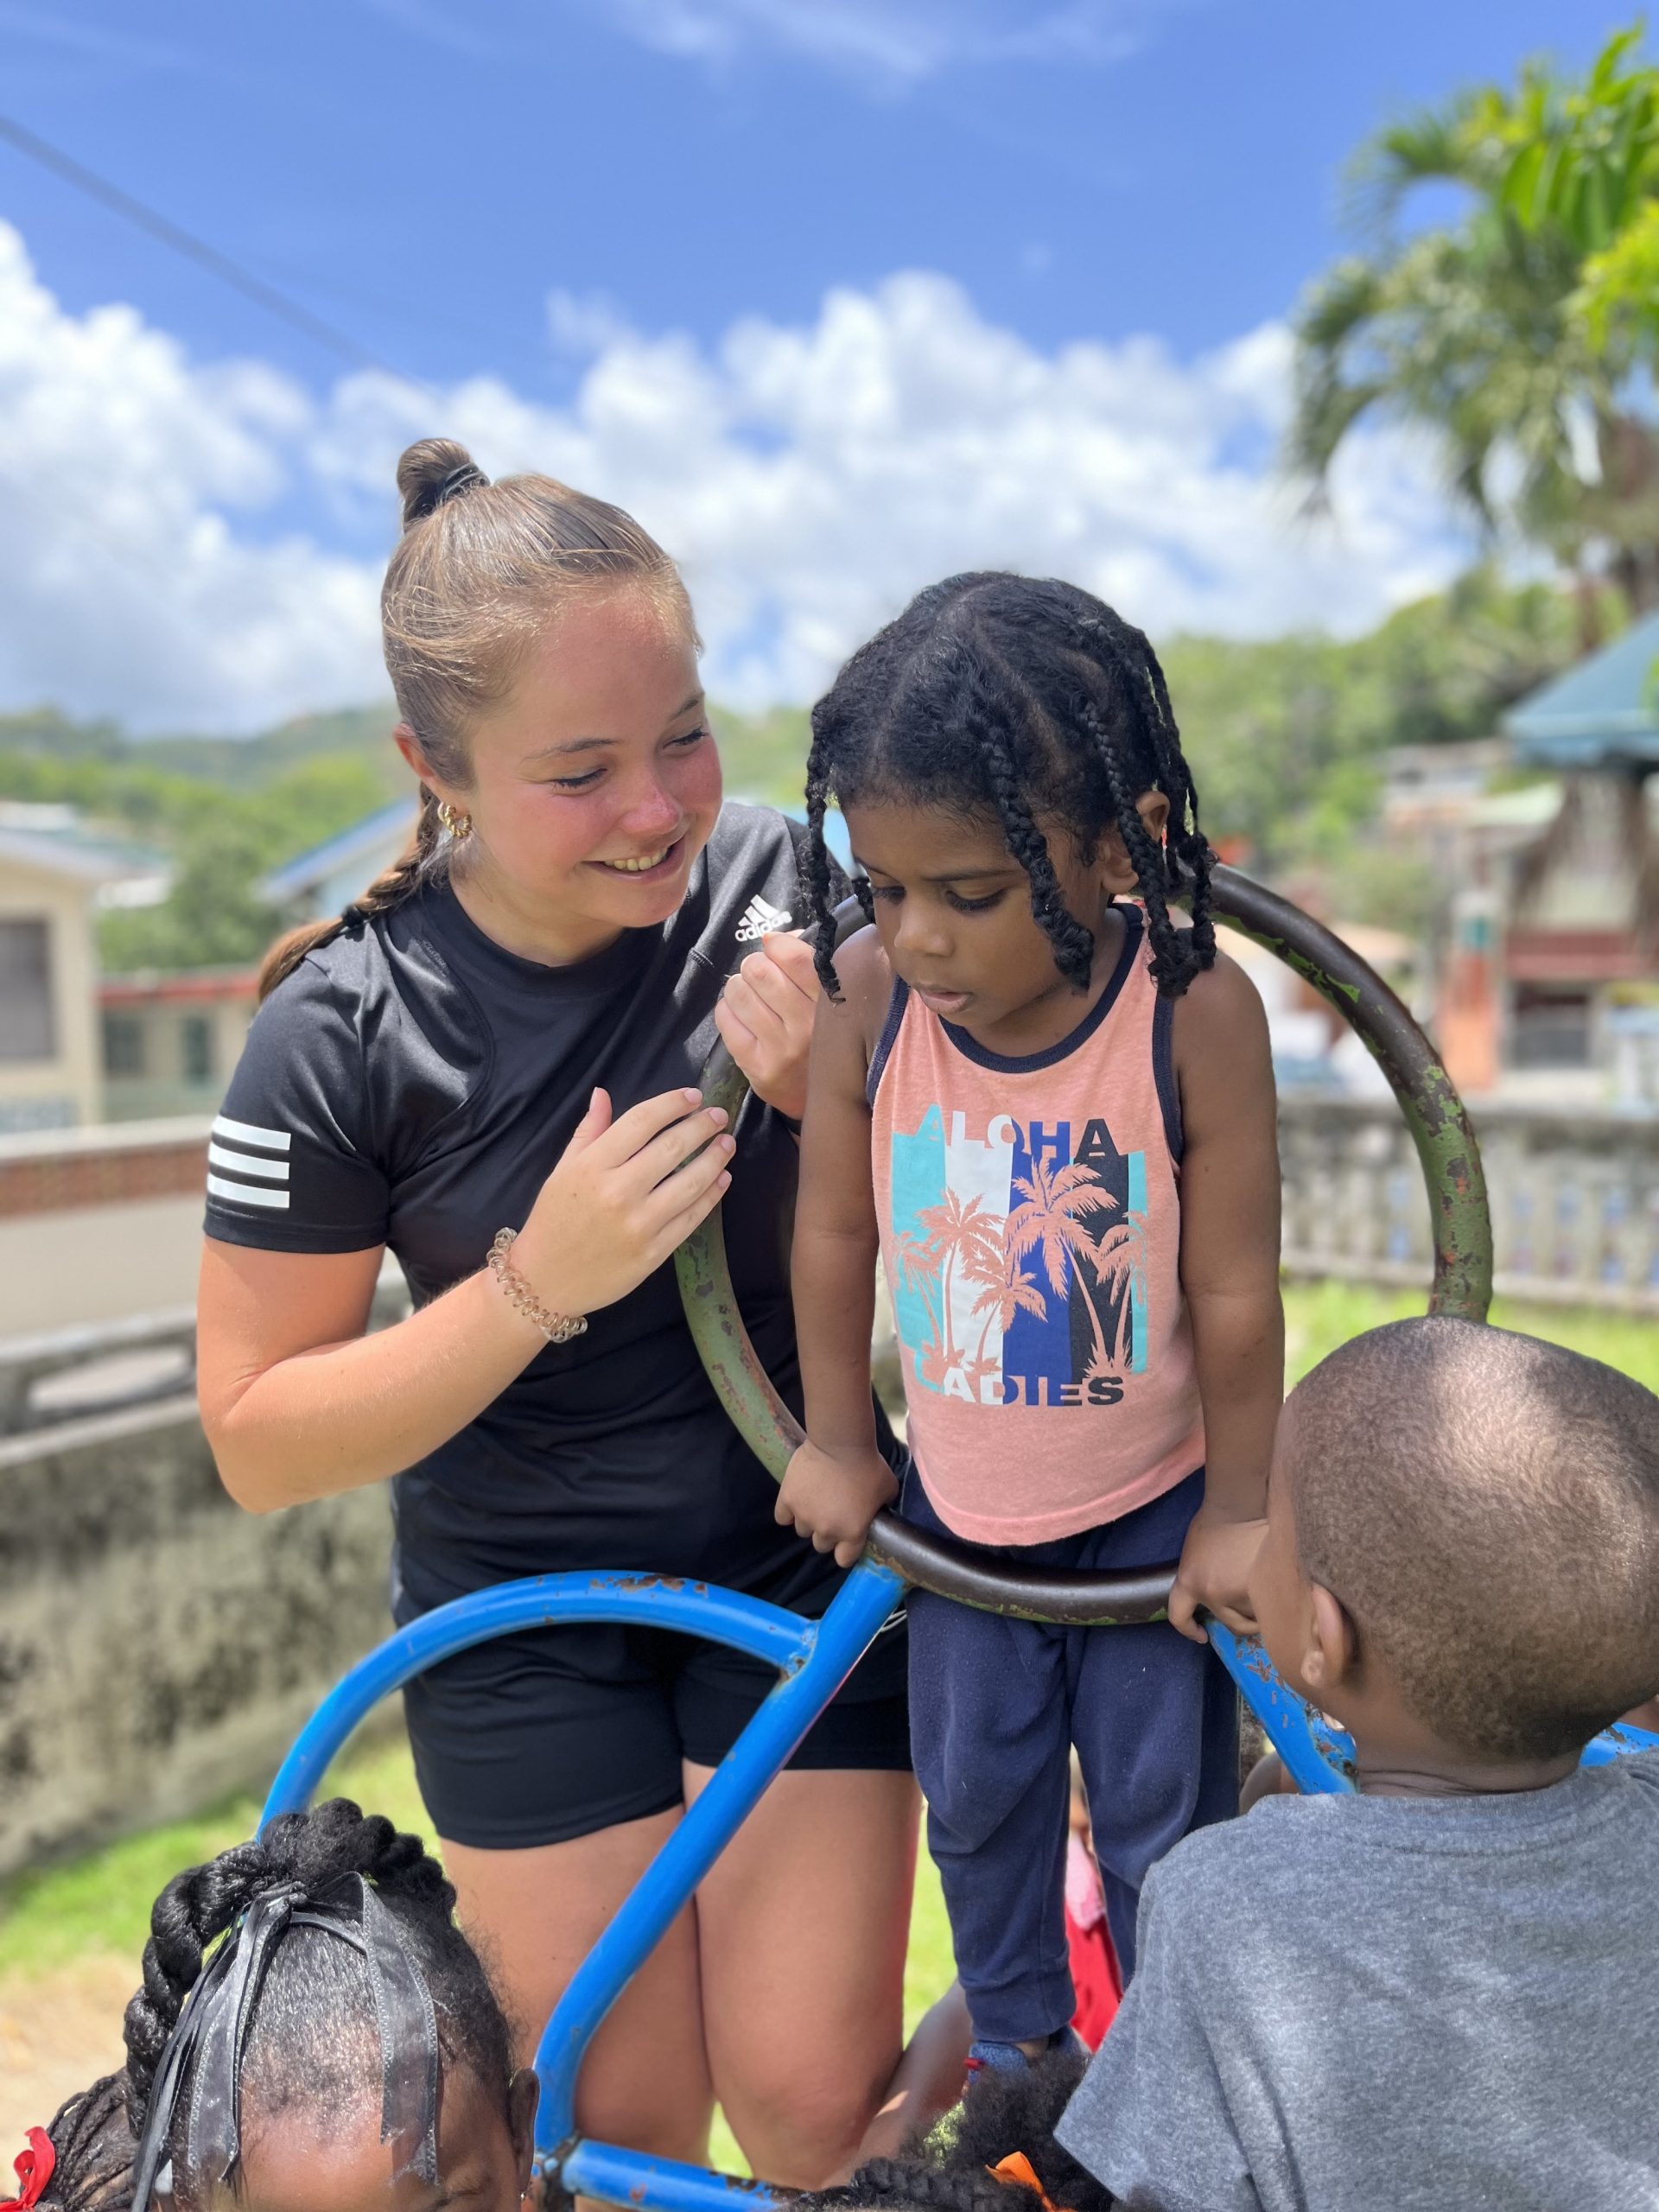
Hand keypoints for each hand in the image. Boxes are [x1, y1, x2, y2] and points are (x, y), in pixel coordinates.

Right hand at [510, 1086, 733, 1318]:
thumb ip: (588, 1131)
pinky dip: (712, 1195)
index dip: (672, 1104)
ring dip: (715, 1158)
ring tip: (726, 1143)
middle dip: (702, 1126)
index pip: (642, 1121)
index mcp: (592, 1166)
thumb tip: (603, 1094)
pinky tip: (722, 1179)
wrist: (545, 1282)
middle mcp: (618, 1191)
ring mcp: (639, 1223)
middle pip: (672, 1147)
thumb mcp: (562, 1171)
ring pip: (690, 1182)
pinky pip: (692, 1218)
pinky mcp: (655, 1252)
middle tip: (719, 1115)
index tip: (693, 1097)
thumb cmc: (553, 1221)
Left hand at [715, 933, 818, 1121]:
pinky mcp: (758, 1066)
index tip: (774, 950)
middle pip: (759, 971)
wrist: (819, 1097)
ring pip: (738, 991)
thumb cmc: (821, 1035)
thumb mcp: (826, 997)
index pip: (794, 956)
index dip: (776, 946)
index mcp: (832, 1002)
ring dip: (738, 987)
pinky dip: (727, 1009)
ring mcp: (782, 1048)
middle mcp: (809, 1025)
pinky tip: (740, 1016)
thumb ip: (806, 961)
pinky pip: (725, 1018)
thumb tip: (773, 939)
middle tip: (759, 977)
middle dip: (753, 967)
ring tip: (749, 997)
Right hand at [777, 1439, 896, 1568]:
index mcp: (852, 1533)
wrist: (840, 1442)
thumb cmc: (868, 1465)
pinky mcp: (787, 1500)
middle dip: (827, 1533)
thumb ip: (882, 1508)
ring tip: (815, 1502)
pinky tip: (797, 1500)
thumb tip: (878, 1511)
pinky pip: (782, 1517)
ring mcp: (804, 1516)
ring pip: (802, 1530)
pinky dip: (788, 1511)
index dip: (845, 1550)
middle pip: (821, 1545)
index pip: (843, 1559)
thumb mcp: (887, 1490)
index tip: (847, 1538)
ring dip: (808, 1520)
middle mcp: (826, 1530)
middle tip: (832, 1513)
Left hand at [1168, 1501, 1266, 1643]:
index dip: (1188, 1629)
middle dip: (1246, 1622)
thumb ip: (1202, 1573)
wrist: (1240, 1504)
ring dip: (1265, 1607)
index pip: (1178, 1616)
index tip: (1201, 1635)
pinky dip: (1279, 1599)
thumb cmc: (1217, 1518)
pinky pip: (1273, 1605)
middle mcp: (1211, 1594)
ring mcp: (1237, 1594)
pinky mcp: (1261, 1590)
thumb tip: (1216, 1588)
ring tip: (1274, 1586)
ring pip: (1257, 1615)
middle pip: (1232, 1625)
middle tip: (1257, 1610)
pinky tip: (1286, 1583)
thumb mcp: (1197, 1550)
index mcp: (1189, 1581)